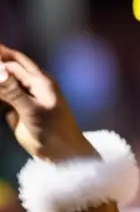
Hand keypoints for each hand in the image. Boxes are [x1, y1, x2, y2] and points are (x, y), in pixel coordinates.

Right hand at [0, 45, 95, 161]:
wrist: (61, 153)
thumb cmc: (52, 130)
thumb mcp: (31, 110)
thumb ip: (13, 91)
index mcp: (40, 81)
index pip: (14, 63)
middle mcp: (32, 85)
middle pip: (11, 66)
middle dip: (0, 58)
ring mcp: (24, 97)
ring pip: (5, 81)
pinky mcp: (16, 110)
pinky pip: (3, 95)